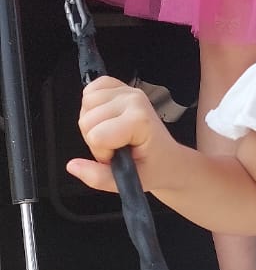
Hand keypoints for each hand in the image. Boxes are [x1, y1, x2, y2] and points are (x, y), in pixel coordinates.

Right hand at [68, 77, 171, 191]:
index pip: (96, 135)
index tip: (119, 158)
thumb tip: (72, 166)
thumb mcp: (129, 183)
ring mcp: (127, 90)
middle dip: (96, 140)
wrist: (169, 159)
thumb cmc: (154, 168)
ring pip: (85, 104)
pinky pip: (89, 90)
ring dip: (92, 124)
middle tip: (116, 148)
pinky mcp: (119, 86)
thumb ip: (98, 178)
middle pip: (86, 120)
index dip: (102, 153)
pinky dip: (91, 106)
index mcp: (139, 120)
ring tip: (112, 135)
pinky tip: (106, 119)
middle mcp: (133, 99)